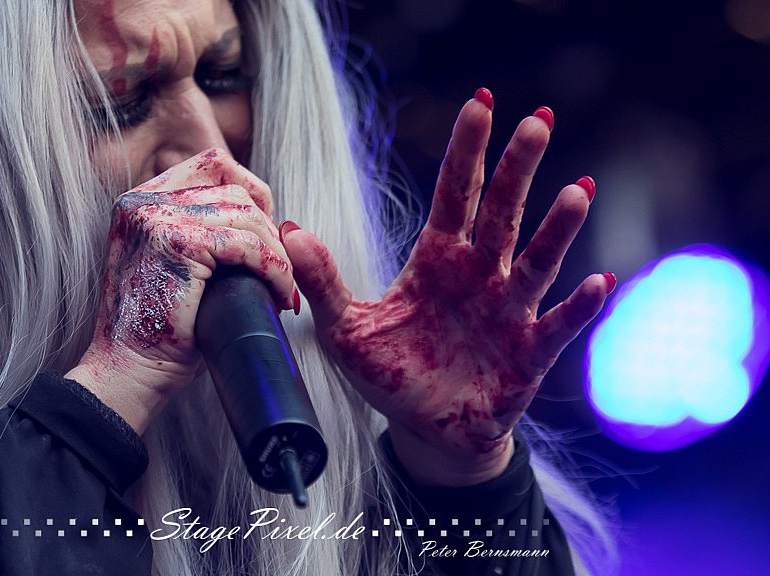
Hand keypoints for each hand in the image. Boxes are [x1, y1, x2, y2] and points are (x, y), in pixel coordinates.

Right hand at [66, 148, 293, 434]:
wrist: (129, 371)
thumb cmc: (161, 331)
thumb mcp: (178, 267)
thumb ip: (203, 233)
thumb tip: (261, 216)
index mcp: (141, 201)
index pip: (213, 165)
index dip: (252, 191)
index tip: (268, 233)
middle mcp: (144, 201)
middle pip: (234, 187)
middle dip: (268, 229)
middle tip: (279, 273)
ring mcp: (156, 218)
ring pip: (246, 215)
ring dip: (276, 254)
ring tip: (281, 288)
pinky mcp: (176, 243)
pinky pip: (247, 244)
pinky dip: (273, 269)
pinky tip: (278, 293)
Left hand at [282, 91, 613, 484]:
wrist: (425, 430)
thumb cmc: (391, 372)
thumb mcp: (345, 328)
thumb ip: (323, 280)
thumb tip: (288, 229)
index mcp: (437, 259)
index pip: (455, 194)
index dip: (466, 151)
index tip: (481, 103)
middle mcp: (480, 275)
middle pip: (502, 213)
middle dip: (518, 169)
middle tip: (538, 121)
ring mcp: (508, 311)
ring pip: (537, 261)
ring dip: (557, 228)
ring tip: (578, 190)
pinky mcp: (528, 354)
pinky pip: (556, 326)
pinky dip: (577, 306)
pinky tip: (597, 280)